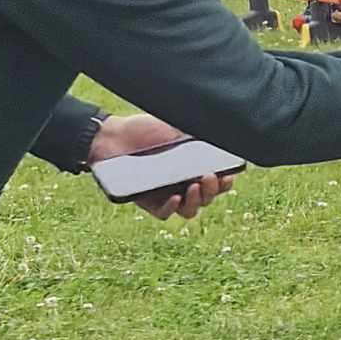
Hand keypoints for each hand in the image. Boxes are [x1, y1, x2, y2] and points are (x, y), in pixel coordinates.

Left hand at [87, 113, 235, 221]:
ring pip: (189, 210)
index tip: (228, 174)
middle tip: (210, 176)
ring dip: (197, 201)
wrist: (112, 136)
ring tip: (194, 187)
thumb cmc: (144, 129)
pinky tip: (176, 197)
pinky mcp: (147, 202)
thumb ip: (196, 133)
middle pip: (206, 198)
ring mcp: (166, 195)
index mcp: (193, 168)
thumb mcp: (175, 126)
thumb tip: (220, 131)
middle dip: (213, 190)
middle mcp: (182, 184)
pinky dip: (173, 208)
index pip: (216, 182)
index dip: (225, 182)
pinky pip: (164, 213)